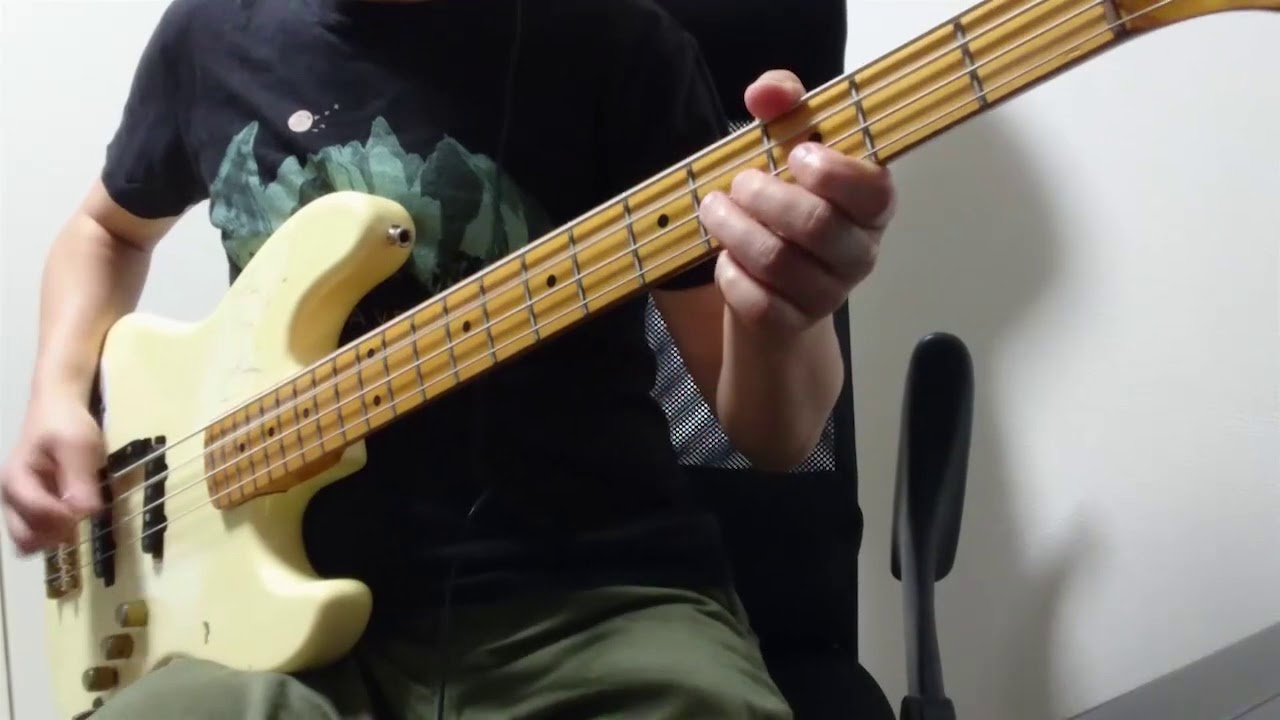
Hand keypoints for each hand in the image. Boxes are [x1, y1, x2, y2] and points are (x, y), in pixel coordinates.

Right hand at [1, 391, 103, 554]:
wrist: (57, 410)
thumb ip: (80, 478)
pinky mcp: (29, 508)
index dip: (65, 517)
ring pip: (29, 541)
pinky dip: (55, 531)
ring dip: (55, 536)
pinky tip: (72, 512)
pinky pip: (37, 533)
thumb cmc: (66, 424)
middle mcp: (9, 497)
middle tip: (80, 515)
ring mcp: (17, 505)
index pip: (36, 513)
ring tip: (76, 513)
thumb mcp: (79, 445)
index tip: (87, 507)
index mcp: (16, 479)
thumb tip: (86, 513)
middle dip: (55, 534)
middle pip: (24, 538)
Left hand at [702, 70, 895, 337]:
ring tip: (714, 209)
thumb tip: (763, 93)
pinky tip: (724, 257)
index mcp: (872, 204)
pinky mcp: (793, 323)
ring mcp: (829, 293)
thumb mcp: (787, 146)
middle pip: (817, 226)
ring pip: (779, 263)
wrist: (774, 282)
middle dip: (765, 198)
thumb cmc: (787, 201)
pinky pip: (758, 302)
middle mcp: (860, 251)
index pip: (873, 192)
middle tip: (739, 184)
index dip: (834, 173)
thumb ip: (784, 106)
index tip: (795, 155)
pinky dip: (731, 275)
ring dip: (735, 230)